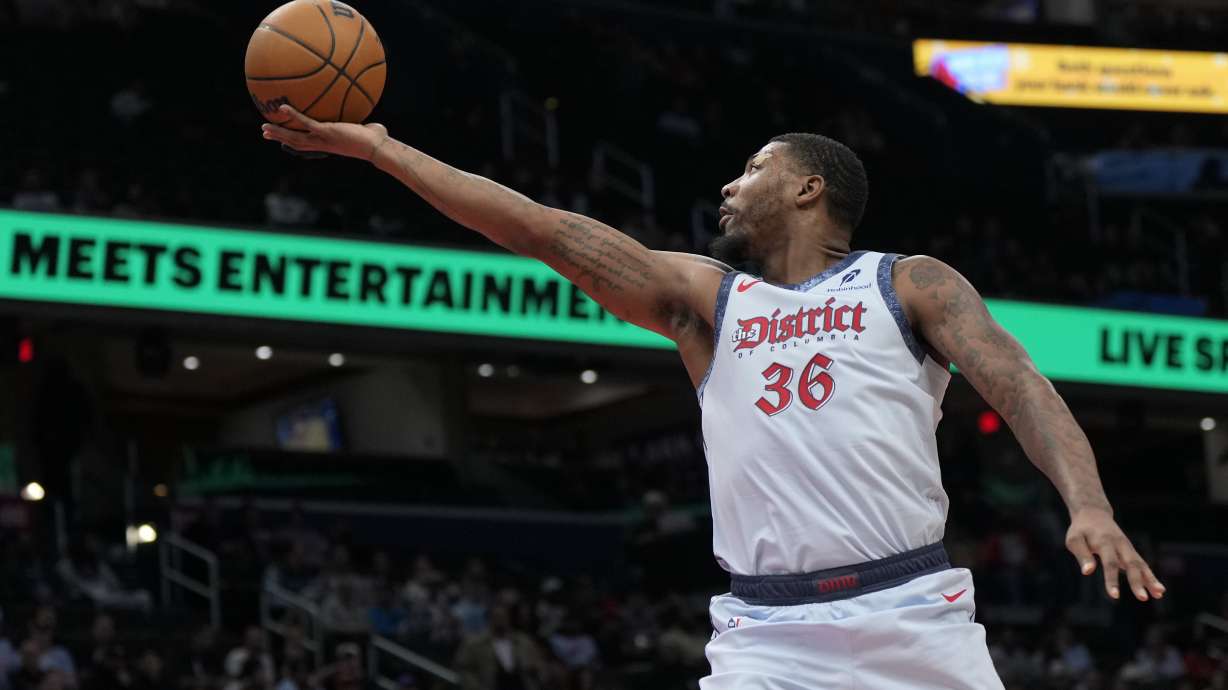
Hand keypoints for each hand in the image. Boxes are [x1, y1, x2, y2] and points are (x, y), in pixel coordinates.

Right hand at [260, 105, 388, 160]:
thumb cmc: (376, 141)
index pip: (307, 145)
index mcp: (328, 145)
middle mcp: (323, 144)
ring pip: (295, 138)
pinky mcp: (327, 132)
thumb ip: (366, 128)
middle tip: (264, 132)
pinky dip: (294, 115)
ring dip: (279, 132)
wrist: (378, 148)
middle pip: (295, 143)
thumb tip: (375, 125)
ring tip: (264, 127)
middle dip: (279, 138)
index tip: (282, 139)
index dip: (293, 142)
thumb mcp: (367, 133)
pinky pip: (306, 123)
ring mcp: (324, 139)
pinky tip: (283, 107)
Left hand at [1065, 508, 1164, 600]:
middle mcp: (1120, 544)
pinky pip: (1143, 565)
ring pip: (1141, 564)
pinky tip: (1159, 591)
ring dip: (1150, 579)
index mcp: (1104, 542)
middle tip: (1143, 598)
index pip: (1109, 563)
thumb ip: (1082, 554)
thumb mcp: (1074, 539)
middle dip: (1137, 582)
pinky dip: (1151, 577)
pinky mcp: (1131, 552)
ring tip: (1159, 594)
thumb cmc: (1081, 529)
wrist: (1094, 513)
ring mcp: (1127, 548)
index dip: (1112, 579)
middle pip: (1131, 564)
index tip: (1114, 596)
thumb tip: (1087, 572)